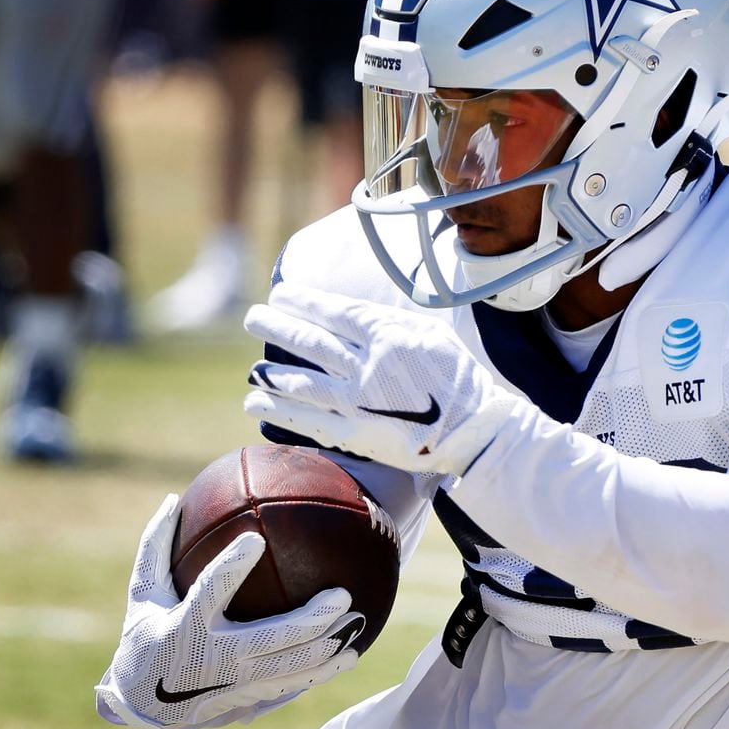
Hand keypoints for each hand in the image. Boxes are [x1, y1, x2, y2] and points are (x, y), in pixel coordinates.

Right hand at [94, 494, 359, 728]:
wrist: (143, 703)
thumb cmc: (146, 635)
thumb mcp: (143, 593)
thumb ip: (155, 547)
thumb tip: (170, 498)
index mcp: (186, 624)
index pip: (211, 591)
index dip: (232, 567)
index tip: (255, 540)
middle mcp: (213, 656)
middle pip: (269, 638)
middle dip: (309, 620)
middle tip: (342, 595)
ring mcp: (233, 680)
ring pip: (289, 666)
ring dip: (326, 647)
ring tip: (355, 624)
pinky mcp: (247, 696)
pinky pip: (290, 684)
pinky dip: (322, 672)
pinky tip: (350, 655)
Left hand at [242, 283, 522, 476]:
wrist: (475, 431)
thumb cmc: (459, 379)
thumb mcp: (433, 335)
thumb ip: (394, 323)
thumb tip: (358, 314)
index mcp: (389, 337)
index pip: (335, 313)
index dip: (304, 302)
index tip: (281, 295)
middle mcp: (368, 367)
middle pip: (312, 342)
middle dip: (278, 327)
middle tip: (254, 318)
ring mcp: (359, 403)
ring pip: (303, 382)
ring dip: (272, 371)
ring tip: (253, 366)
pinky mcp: (356, 434)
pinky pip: (309, 419)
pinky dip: (280, 409)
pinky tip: (257, 400)